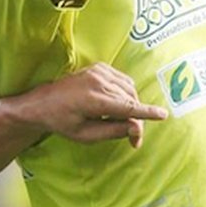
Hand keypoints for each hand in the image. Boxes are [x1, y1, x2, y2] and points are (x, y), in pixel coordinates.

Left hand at [31, 63, 167, 148]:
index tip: (163, 115)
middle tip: (132, 139)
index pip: (127, 107)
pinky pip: (123, 80)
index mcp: (92, 99)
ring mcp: (98, 71)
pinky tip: (114, 103)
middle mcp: (97, 81)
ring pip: (129, 89)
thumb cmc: (62, 122)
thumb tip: (136, 128)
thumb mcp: (86, 135)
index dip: (146, 112)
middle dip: (135, 120)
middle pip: (130, 100)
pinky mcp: (99, 67)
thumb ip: (113, 131)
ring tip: (118, 120)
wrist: (43, 102)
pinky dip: (125, 92)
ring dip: (131, 105)